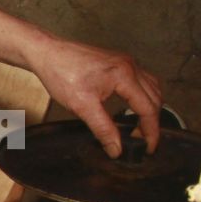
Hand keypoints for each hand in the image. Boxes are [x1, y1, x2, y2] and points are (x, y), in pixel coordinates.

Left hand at [31, 35, 163, 157]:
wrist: (46, 53)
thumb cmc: (60, 73)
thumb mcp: (82, 106)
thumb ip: (103, 129)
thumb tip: (116, 149)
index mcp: (124, 75)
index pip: (148, 108)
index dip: (151, 131)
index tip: (148, 148)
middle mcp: (130, 66)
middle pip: (154, 98)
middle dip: (152, 122)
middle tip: (142, 141)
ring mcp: (125, 62)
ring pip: (151, 88)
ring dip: (150, 108)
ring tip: (140, 127)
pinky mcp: (118, 62)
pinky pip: (141, 80)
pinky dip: (143, 96)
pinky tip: (133, 106)